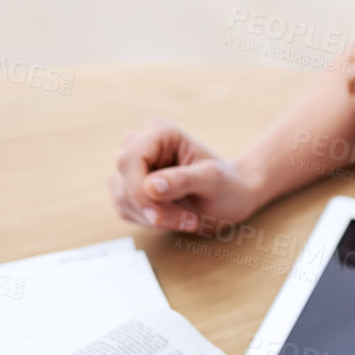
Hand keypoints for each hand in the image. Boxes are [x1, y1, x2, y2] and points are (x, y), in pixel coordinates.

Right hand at [109, 118, 265, 232]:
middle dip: (152, 208)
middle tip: (187, 220)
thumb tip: (150, 186)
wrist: (233, 198)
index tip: (159, 215)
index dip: (139, 191)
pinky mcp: (130, 187)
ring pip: (122, 198)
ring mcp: (134, 167)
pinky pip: (126, 209)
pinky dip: (149, 221)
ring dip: (153, 217)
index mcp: (160, 133)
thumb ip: (183, 180)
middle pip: (124, 181)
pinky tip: (175, 218)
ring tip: (188, 219)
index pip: (130, 160)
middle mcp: (141, 145)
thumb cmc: (228, 185)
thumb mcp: (213, 181)